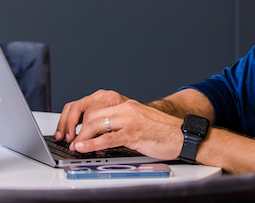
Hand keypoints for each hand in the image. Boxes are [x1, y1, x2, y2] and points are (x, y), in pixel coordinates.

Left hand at [70, 100, 184, 160]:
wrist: (183, 135)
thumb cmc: (164, 132)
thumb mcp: (140, 123)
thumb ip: (124, 125)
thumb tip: (104, 136)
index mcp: (127, 105)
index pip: (97, 108)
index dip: (82, 120)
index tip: (75, 131)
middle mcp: (126, 109)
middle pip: (93, 115)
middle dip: (78, 128)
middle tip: (71, 140)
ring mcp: (130, 120)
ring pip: (97, 124)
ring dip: (82, 136)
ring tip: (74, 146)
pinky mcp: (134, 133)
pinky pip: (107, 139)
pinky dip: (91, 144)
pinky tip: (83, 148)